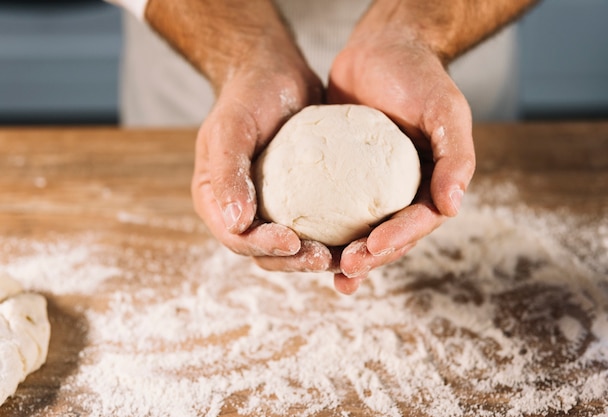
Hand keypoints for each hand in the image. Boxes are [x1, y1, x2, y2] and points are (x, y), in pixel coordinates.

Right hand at [145, 0, 331, 273]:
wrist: (276, 73)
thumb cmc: (248, 95)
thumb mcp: (232, 127)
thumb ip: (228, 173)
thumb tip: (236, 224)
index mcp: (217, 200)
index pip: (237, 238)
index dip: (263, 247)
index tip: (293, 242)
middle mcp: (243, 210)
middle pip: (266, 253)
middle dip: (295, 261)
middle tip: (325, 257)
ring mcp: (272, 208)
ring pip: (293, 248)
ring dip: (316, 257)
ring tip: (347, 255)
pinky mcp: (301, 201)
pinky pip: (316, 227)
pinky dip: (334, 238)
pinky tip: (359, 237)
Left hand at [327, 13, 475, 293]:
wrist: (382, 47)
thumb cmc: (419, 76)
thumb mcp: (445, 109)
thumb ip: (456, 156)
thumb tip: (453, 206)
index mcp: (431, 183)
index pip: (418, 221)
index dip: (398, 239)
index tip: (371, 248)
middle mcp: (402, 191)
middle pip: (389, 235)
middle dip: (369, 257)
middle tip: (344, 269)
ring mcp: (371, 186)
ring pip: (360, 230)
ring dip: (346, 254)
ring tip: (326, 271)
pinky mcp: (342, 177)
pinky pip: (332, 206)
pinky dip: (322, 226)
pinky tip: (303, 240)